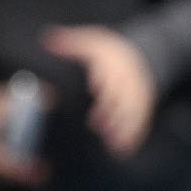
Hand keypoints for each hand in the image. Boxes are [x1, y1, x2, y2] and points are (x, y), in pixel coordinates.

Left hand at [45, 27, 155, 155]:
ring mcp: (140, 93)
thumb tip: (46, 40)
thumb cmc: (109, 51)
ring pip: (135, 111)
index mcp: (116, 60)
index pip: (111, 68)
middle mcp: (130, 77)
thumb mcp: (92, 40)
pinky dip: (134, 136)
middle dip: (113, 109)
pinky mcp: (145, 106)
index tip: (93, 87)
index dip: (104, 78)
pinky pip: (142, 122)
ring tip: (113, 145)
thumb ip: (70, 42)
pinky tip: (123, 151)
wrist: (144, 54)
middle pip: (124, 93)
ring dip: (125, 128)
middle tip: (96, 126)